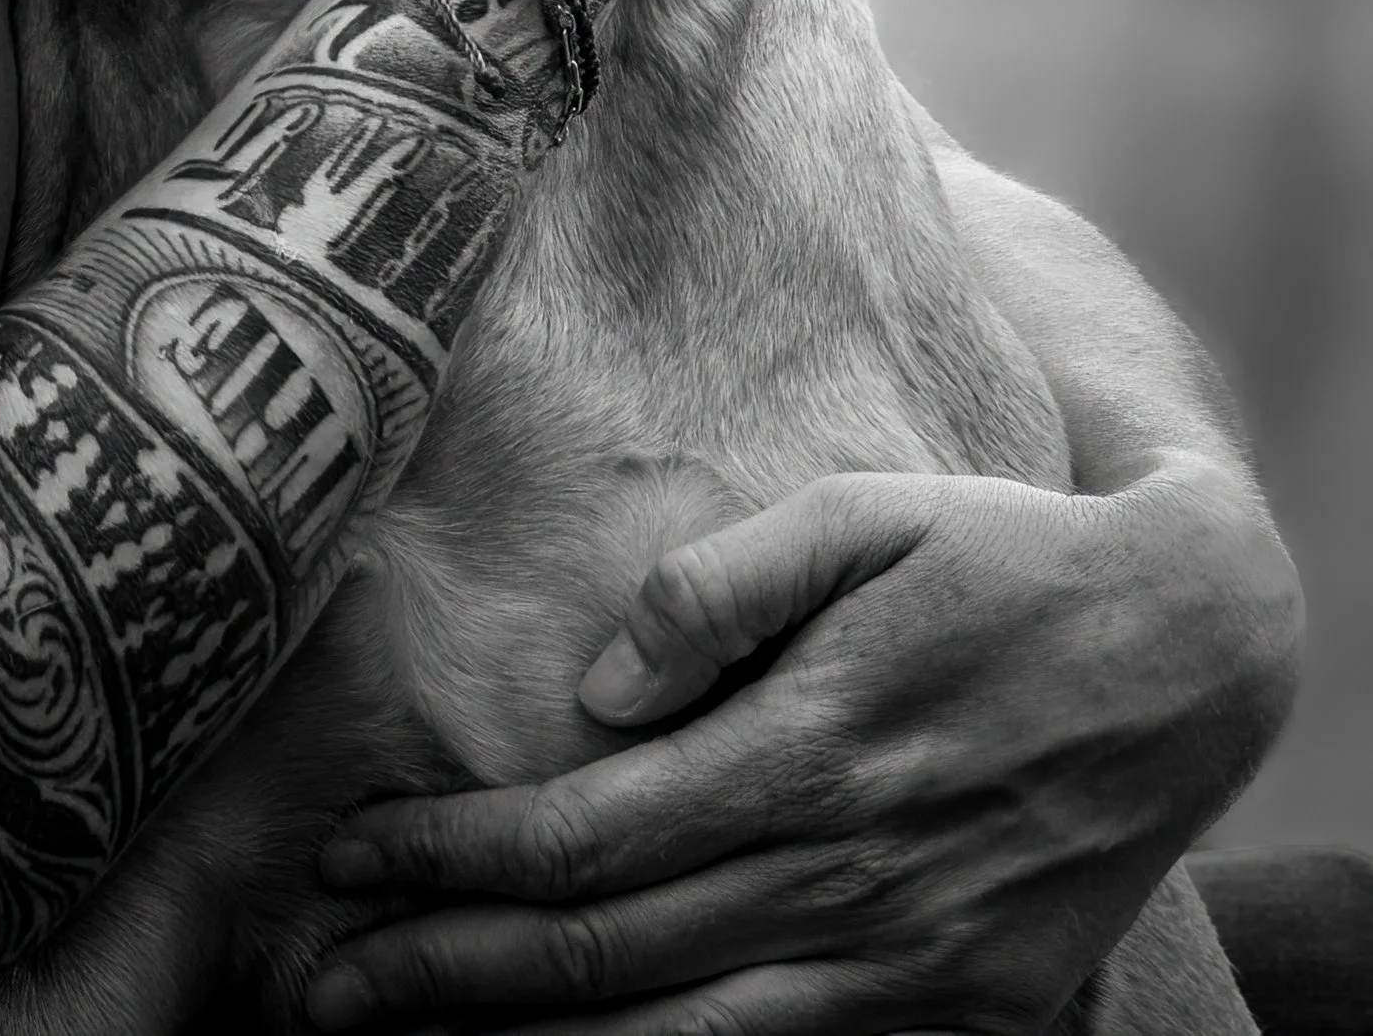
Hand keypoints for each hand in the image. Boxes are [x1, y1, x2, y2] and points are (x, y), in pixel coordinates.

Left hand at [306, 462, 1287, 1030]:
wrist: (1186, 652)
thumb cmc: (998, 557)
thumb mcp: (864, 515)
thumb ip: (723, 587)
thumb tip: (597, 686)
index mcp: (805, 749)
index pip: (581, 838)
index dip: (449, 861)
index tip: (347, 863)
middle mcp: (847, 877)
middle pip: (602, 958)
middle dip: (442, 977)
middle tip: (316, 993)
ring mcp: (907, 968)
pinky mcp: (964, 1015)